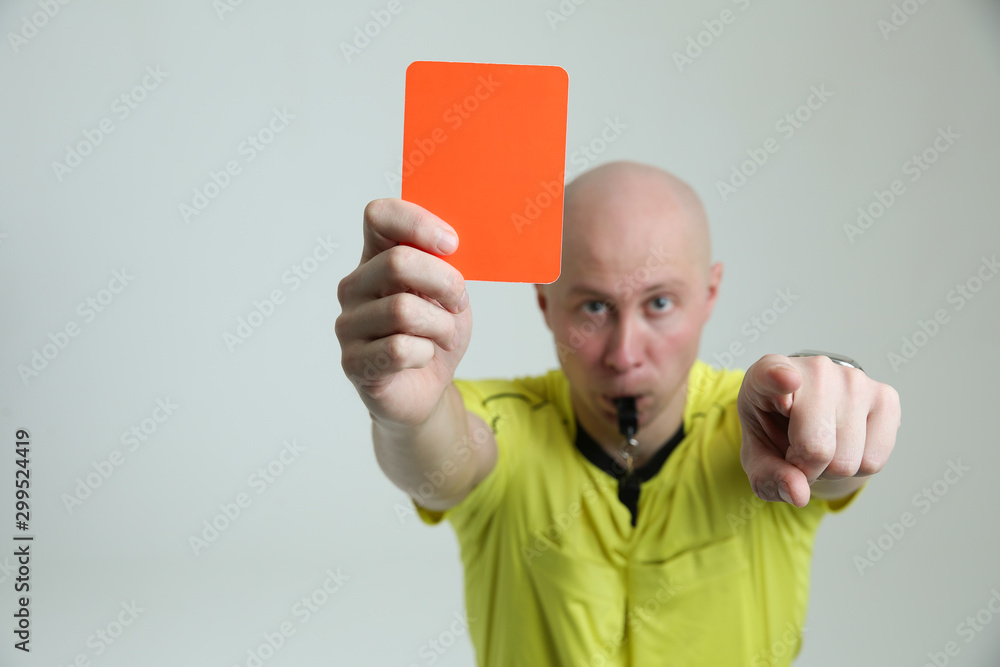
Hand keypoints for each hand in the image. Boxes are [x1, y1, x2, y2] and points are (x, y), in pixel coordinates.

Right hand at [336, 199, 470, 426]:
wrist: (426, 388)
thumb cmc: (434, 334)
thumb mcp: (448, 293)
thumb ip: (444, 265)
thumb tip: (449, 246)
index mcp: (376, 258)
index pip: (379, 216)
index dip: (417, 223)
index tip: (451, 244)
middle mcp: (354, 286)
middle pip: (398, 263)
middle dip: (445, 282)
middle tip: (458, 302)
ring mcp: (348, 324)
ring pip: (403, 310)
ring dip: (440, 326)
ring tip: (443, 336)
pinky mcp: (353, 362)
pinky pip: (399, 349)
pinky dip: (426, 354)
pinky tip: (424, 357)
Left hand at [737, 354, 900, 506]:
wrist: (807, 414)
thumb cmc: (776, 429)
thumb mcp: (758, 455)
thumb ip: (769, 477)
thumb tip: (799, 493)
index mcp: (766, 374)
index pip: (772, 373)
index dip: (779, 379)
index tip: (785, 379)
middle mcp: (814, 369)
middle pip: (816, 447)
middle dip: (806, 468)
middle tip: (797, 452)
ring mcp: (853, 379)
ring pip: (847, 461)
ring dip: (831, 468)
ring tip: (820, 444)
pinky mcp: (885, 396)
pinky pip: (874, 461)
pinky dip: (857, 467)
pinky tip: (844, 442)